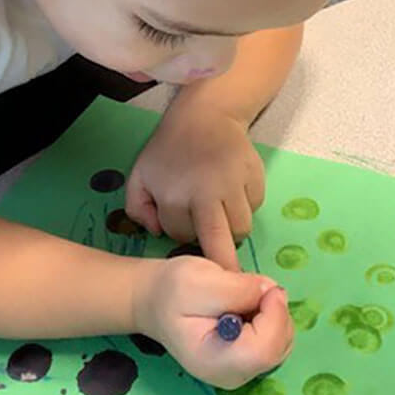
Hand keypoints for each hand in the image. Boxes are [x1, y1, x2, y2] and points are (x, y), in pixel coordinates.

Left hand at [125, 105, 264, 269]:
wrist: (205, 115)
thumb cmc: (169, 149)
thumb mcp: (140, 175)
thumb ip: (138, 209)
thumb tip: (158, 232)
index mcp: (175, 194)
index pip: (182, 235)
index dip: (179, 230)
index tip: (179, 219)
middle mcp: (208, 192)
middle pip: (221, 243)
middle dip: (225, 266)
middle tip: (229, 279)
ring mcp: (235, 184)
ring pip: (241, 229)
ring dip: (231, 228)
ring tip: (218, 210)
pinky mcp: (256, 177)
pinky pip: (255, 208)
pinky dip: (245, 206)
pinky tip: (231, 189)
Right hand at [134, 256, 292, 387]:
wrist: (154, 301)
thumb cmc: (171, 290)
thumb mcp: (199, 278)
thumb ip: (238, 288)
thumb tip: (272, 291)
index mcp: (214, 361)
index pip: (264, 349)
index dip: (275, 315)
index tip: (267, 286)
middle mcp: (232, 376)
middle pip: (277, 348)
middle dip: (275, 312)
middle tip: (252, 286)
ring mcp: (241, 373)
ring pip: (281, 344)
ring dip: (273, 314)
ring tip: (243, 295)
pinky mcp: (246, 364)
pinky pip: (274, 342)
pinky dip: (269, 319)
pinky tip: (244, 306)